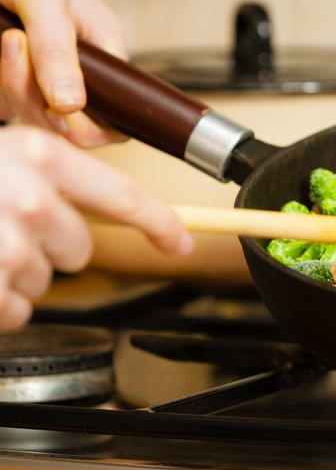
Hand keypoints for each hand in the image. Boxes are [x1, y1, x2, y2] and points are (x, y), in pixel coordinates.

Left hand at [0, 0, 125, 145]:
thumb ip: (57, 49)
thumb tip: (72, 106)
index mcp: (106, 51)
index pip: (116, 119)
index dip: (88, 126)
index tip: (54, 104)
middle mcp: (80, 69)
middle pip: (68, 124)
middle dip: (34, 97)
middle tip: (10, 44)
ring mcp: (44, 74)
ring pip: (32, 114)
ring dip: (10, 86)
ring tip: (3, 37)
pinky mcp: (13, 73)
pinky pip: (7, 101)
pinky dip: (1, 82)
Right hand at [0, 126, 193, 331]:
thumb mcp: (4, 156)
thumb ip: (52, 176)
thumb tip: (111, 205)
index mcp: (40, 156)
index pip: (125, 197)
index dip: (161, 224)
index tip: (182, 242)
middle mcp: (30, 197)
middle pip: (82, 249)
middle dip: (53, 250)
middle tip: (6, 232)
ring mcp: (8, 243)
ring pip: (45, 281)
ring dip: (17, 276)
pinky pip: (15, 313)